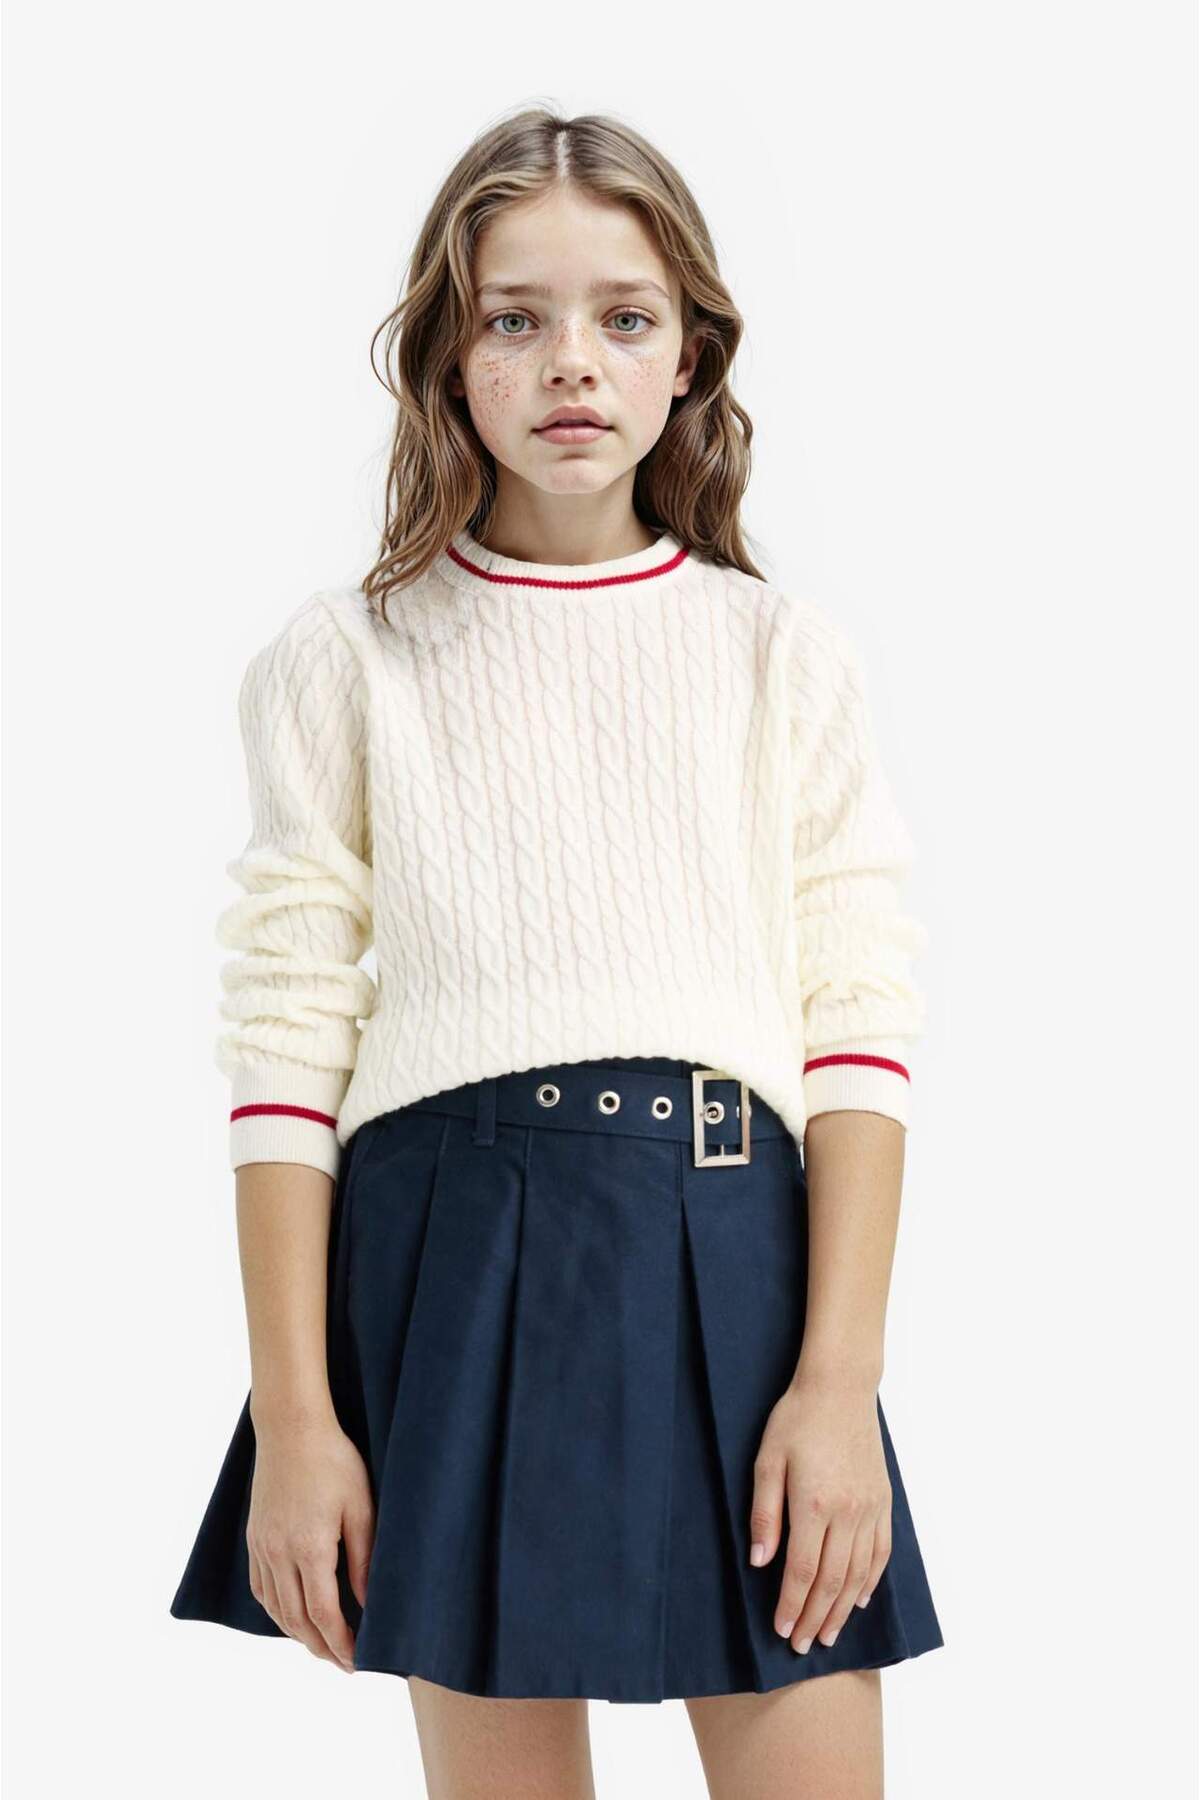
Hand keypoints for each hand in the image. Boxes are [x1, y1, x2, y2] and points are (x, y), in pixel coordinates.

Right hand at [246, 1413, 374, 1671]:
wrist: (291, 1428)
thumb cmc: (334, 1462)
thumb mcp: (361, 1507)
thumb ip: (364, 1560)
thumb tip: (370, 1605)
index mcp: (310, 1549)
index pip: (324, 1615)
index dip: (341, 1644)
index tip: (358, 1662)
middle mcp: (280, 1554)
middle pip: (297, 1621)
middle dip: (322, 1648)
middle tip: (344, 1663)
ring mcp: (262, 1546)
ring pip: (276, 1610)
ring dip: (299, 1635)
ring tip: (323, 1646)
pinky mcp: (255, 1538)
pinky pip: (261, 1588)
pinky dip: (276, 1611)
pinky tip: (291, 1615)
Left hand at [748, 1370, 891, 1654]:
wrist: (841, 1388)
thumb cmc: (796, 1420)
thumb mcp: (767, 1461)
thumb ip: (765, 1514)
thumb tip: (761, 1563)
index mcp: (814, 1504)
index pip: (803, 1571)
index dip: (791, 1605)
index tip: (781, 1629)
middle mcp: (847, 1513)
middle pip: (831, 1581)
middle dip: (814, 1617)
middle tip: (802, 1645)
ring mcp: (870, 1509)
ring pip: (858, 1573)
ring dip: (841, 1609)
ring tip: (828, 1634)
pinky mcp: (883, 1501)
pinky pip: (880, 1552)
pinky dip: (870, 1581)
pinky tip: (858, 1599)